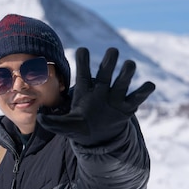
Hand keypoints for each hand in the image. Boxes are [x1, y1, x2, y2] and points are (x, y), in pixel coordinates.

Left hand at [38, 47, 154, 145]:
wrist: (96, 138)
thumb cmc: (79, 126)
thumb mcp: (65, 125)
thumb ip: (52, 122)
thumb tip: (39, 116)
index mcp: (85, 90)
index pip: (84, 72)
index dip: (83, 61)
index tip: (82, 50)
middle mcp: (101, 90)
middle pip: (106, 72)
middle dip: (109, 61)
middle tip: (112, 51)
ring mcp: (115, 97)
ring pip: (122, 80)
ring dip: (126, 72)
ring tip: (129, 65)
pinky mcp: (127, 108)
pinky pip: (137, 97)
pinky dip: (144, 91)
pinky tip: (149, 85)